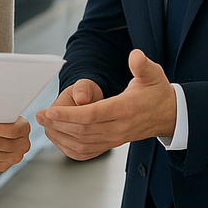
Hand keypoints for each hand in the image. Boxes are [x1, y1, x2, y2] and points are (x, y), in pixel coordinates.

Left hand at [36, 49, 176, 160]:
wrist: (168, 114)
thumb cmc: (156, 92)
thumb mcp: (153, 74)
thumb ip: (142, 65)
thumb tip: (135, 55)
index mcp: (125, 109)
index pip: (92, 115)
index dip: (68, 114)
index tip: (50, 110)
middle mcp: (119, 128)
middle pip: (82, 130)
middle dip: (57, 124)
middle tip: (39, 115)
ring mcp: (115, 139)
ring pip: (82, 143)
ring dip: (60, 136)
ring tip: (44, 124)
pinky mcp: (111, 145)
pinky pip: (86, 151)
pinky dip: (69, 147)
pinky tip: (58, 136)